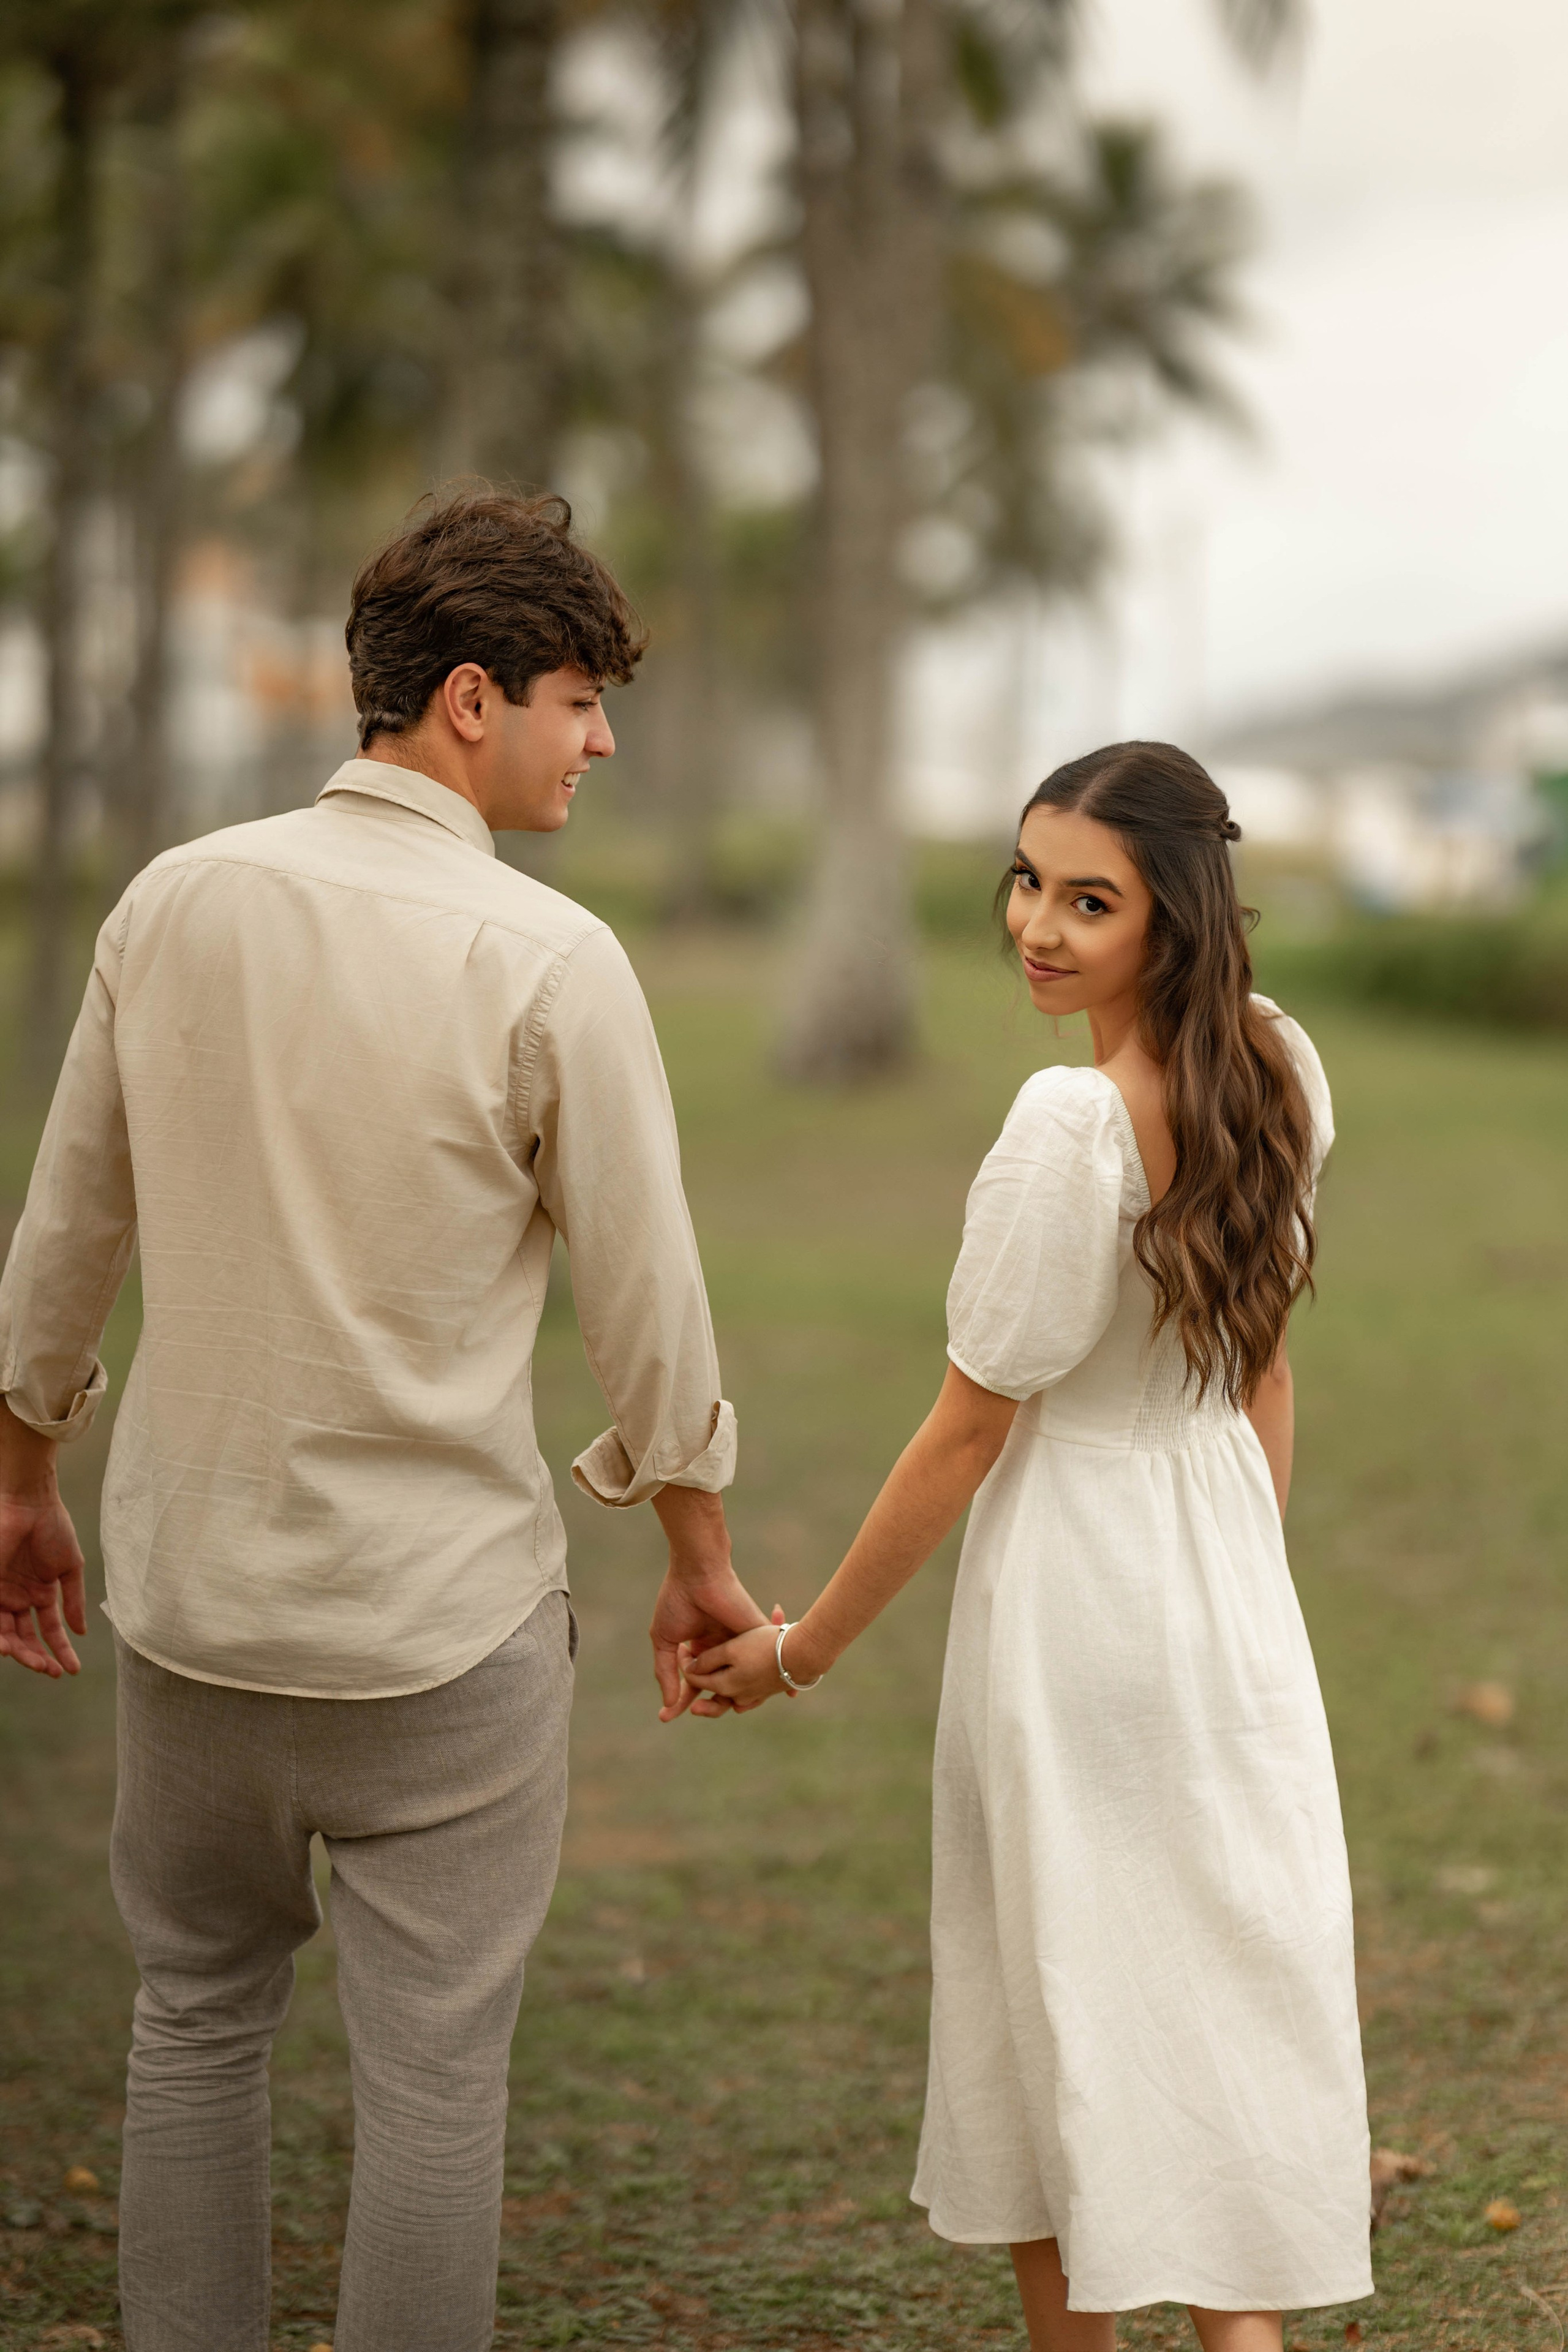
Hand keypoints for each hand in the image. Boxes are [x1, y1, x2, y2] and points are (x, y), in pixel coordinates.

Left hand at [0, 1471, 87, 1679]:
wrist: (30, 1505)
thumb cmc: (54, 1529)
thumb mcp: (70, 1568)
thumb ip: (73, 1600)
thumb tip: (81, 1632)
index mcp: (40, 1594)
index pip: (48, 1630)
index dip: (60, 1650)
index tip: (72, 1669)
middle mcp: (19, 1599)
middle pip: (26, 1638)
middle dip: (38, 1657)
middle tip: (52, 1671)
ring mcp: (2, 1595)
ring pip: (8, 1635)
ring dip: (20, 1652)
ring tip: (35, 1663)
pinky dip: (0, 1637)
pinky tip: (10, 1648)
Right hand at [650, 1569, 774, 1720]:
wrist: (697, 1574)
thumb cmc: (678, 1601)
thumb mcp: (665, 1640)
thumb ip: (666, 1672)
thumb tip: (669, 1704)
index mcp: (700, 1649)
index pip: (694, 1682)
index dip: (680, 1700)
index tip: (665, 1717)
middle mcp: (722, 1650)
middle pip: (719, 1687)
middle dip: (709, 1705)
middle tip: (694, 1712)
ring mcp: (740, 1645)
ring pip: (744, 1680)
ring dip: (740, 1698)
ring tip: (728, 1708)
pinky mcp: (756, 1637)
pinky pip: (770, 1661)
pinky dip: (781, 1678)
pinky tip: (789, 1693)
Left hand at [681, 1621, 792, 1708]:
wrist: (803, 1653)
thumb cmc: (766, 1647)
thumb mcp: (732, 1649)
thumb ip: (708, 1660)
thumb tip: (691, 1670)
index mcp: (726, 1686)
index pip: (697, 1679)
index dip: (686, 1664)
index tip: (682, 1647)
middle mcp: (738, 1696)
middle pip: (712, 1693)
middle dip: (698, 1688)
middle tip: (679, 1688)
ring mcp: (754, 1695)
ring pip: (730, 1695)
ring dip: (718, 1690)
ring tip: (709, 1689)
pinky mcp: (767, 1690)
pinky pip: (748, 1694)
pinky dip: (740, 1688)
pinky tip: (737, 1687)